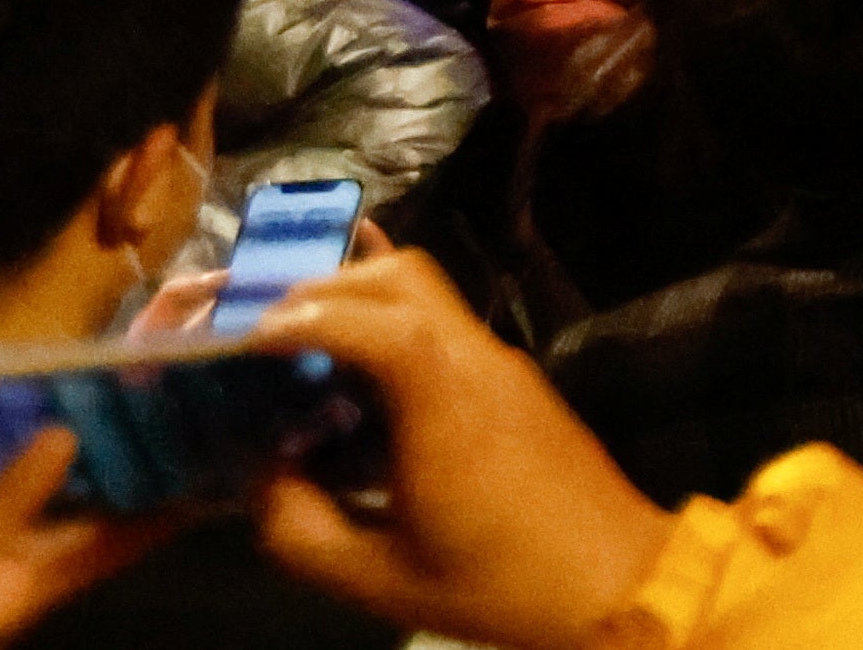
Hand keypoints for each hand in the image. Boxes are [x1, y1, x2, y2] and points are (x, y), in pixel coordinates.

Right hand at [252, 243, 678, 649]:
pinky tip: (353, 387)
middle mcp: (478, 362)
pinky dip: (391, 335)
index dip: (305, 318)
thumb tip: (258, 476)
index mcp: (446, 401)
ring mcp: (502, 366)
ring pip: (427, 296)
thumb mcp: (378, 578)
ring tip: (298, 357)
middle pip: (404, 278)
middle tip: (264, 333)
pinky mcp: (514, 382)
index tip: (247, 340)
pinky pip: (444, 332)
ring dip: (359, 307)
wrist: (615, 581)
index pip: (375, 322)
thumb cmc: (497, 584)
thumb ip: (301, 528)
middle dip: (326, 291)